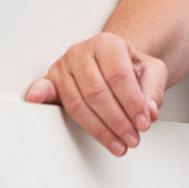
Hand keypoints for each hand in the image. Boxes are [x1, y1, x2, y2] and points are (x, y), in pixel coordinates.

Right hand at [25, 32, 165, 157]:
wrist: (113, 60)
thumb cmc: (130, 67)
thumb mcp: (152, 71)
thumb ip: (154, 90)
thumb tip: (149, 112)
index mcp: (108, 43)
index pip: (119, 76)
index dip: (132, 103)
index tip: (143, 123)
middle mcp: (82, 51)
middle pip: (97, 92)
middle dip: (117, 121)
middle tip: (132, 139)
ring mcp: (63, 66)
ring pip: (78, 102)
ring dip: (98, 129)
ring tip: (118, 144)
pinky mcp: (51, 80)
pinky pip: (45, 90)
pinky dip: (39, 95)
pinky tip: (34, 101)